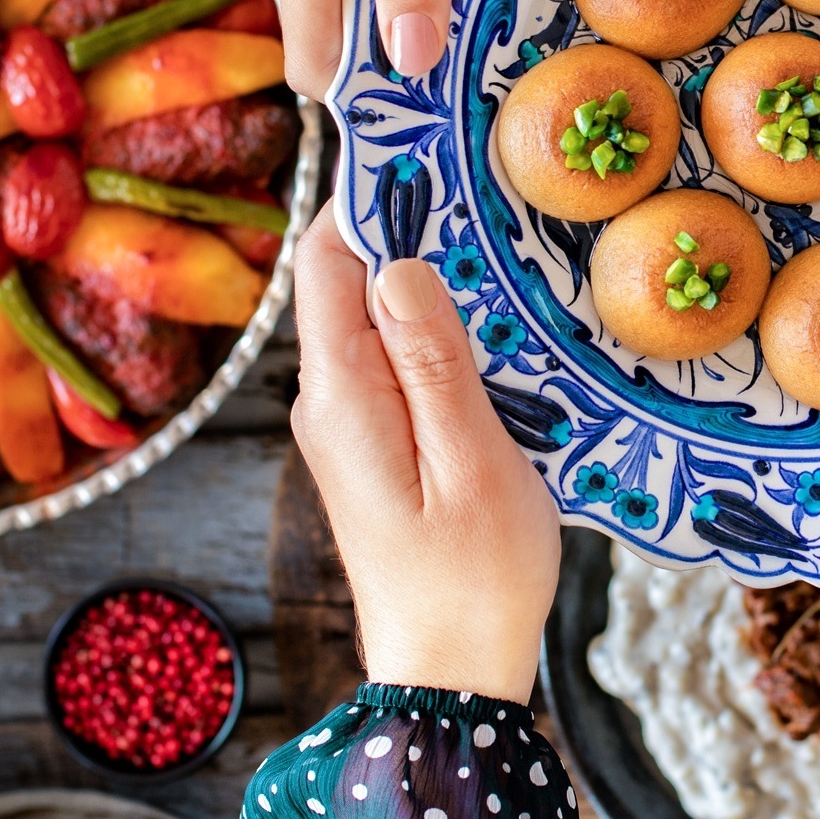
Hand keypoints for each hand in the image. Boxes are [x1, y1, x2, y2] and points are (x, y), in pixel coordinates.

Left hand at [289, 215, 557, 702]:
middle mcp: (327, 401)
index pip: (329, 260)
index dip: (369, 192)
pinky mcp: (374, 444)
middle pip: (347, 279)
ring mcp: (346, 424)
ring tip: (493, 232)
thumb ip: (433, 360)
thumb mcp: (472, 463)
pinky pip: (392, 358)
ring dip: (425, 277)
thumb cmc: (473, 580)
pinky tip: (486, 321)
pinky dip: (432, 328)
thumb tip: (396, 261)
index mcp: (341, 397)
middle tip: (477, 174)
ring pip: (373, 316)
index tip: (424, 139)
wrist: (450, 679)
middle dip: (405, 224)